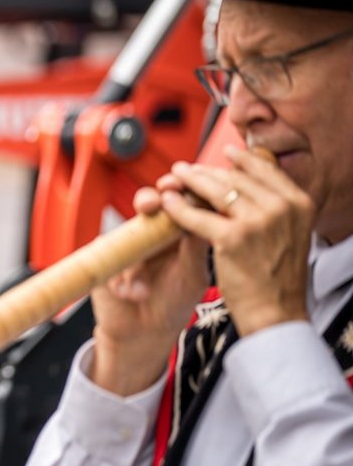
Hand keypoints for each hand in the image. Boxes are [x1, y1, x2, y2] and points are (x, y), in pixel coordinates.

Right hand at [90, 181, 209, 394]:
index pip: (178, 203)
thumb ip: (195, 247)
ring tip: (143, 261)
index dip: (179, 190)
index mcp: (177, 234)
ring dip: (133, 245)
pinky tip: (131, 293)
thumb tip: (201, 215)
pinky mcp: (102, 258)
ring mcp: (125, 244)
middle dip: (150, 198)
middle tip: (154, 200)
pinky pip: (106, 255)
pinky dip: (121, 276)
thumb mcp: (192, 276)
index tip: (179, 185)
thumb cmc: (172, 304)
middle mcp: (150, 234)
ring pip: (125, 228)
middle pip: (148, 204)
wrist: (142, 333)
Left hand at [161, 146, 311, 336]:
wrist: (276, 313)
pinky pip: (196, 215)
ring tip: (173, 178)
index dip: (242, 160)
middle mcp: (281, 207)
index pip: (265, 170)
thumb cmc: (277, 277)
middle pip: (236, 178)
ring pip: (215, 191)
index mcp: (299, 203)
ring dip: (190, 181)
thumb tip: (252, 182)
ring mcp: (257, 221)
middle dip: (208, 172)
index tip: (226, 153)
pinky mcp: (231, 237)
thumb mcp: (290, 234)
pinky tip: (166, 203)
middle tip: (188, 169)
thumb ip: (275, 208)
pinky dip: (177, 207)